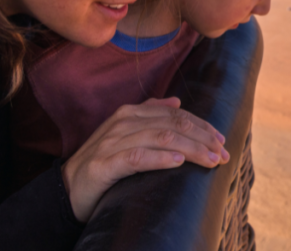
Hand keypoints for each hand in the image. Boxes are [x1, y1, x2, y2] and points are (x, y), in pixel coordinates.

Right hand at [61, 97, 228, 221]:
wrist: (66, 188)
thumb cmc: (102, 163)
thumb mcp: (125, 135)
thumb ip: (149, 116)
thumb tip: (176, 101)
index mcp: (130, 113)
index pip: (175, 114)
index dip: (201, 126)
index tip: (221, 141)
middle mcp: (123, 122)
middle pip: (173, 124)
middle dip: (203, 138)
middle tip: (223, 154)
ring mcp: (113, 142)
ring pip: (161, 138)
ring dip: (191, 149)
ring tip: (211, 160)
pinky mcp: (105, 164)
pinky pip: (138, 157)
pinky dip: (161, 158)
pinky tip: (179, 162)